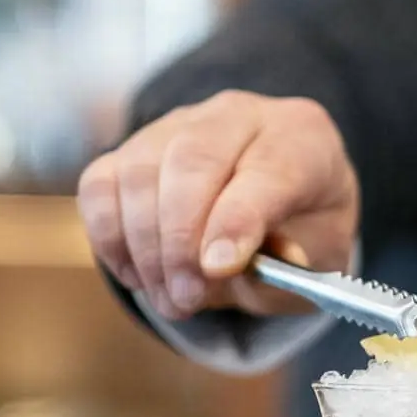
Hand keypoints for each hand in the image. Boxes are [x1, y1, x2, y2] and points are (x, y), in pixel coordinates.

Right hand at [78, 91, 359, 318]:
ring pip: (139, 172)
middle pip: (191, 160)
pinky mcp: (131, 148)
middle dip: (180, 239)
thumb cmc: (301, 232)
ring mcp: (178, 125)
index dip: (237, 219)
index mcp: (300, 135)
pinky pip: (100, 186)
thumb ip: (284, 266)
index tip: (216, 269)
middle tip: (186, 298)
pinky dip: (110, 238)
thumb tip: (232, 266)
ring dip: (145, 248)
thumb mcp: (316, 258)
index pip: (267, 166)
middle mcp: (238, 116)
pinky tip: (139, 276)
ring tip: (171, 301)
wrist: (279, 211)